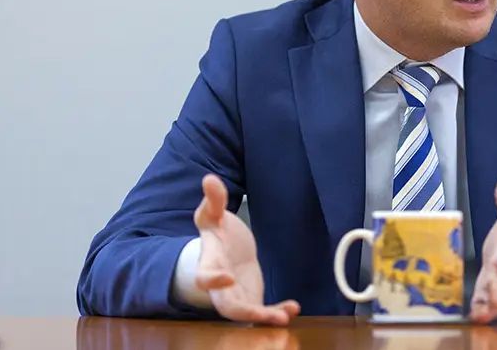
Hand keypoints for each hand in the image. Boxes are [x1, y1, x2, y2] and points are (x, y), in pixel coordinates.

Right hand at [193, 174, 299, 324]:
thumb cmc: (217, 234)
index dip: (212, 280)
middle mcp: (221, 287)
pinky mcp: (252, 300)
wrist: (225, 252)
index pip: (204, 277)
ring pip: (246, 314)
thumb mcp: (212, 215)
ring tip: (284, 316)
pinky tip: (293, 308)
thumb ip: (213, 199)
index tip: (226, 277)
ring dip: (264, 318)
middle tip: (260, 313)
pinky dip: (277, 312)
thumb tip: (209, 179)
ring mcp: (236, 296)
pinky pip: (262, 312)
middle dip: (242, 311)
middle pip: (226, 306)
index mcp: (210, 264)